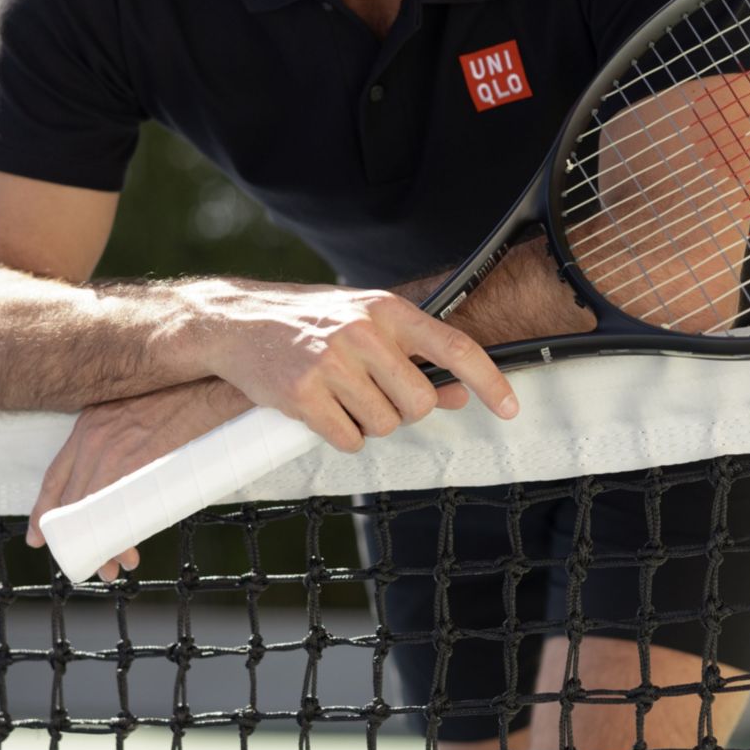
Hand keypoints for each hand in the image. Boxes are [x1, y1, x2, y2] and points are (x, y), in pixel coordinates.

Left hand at [26, 377, 250, 580]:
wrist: (214, 378)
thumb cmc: (188, 395)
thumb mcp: (142, 409)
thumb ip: (129, 438)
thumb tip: (135, 474)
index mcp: (91, 422)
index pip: (55, 475)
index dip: (44, 511)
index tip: (40, 537)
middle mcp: (94, 436)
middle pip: (71, 500)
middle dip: (79, 538)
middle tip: (92, 563)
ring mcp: (115, 448)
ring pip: (93, 510)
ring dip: (103, 545)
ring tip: (116, 567)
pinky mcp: (139, 460)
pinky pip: (118, 509)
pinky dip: (121, 537)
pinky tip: (128, 552)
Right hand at [184, 281, 518, 451]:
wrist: (239, 323)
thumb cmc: (310, 322)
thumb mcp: (367, 323)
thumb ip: (413, 354)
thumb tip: (460, 394)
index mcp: (387, 309)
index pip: (455, 346)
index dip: (490, 381)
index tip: (511, 408)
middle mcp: (363, 333)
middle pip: (418, 403)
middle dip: (405, 411)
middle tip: (377, 396)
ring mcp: (331, 364)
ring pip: (384, 426)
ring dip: (369, 423)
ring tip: (342, 395)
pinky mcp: (302, 395)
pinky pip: (349, 440)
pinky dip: (341, 436)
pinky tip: (322, 410)